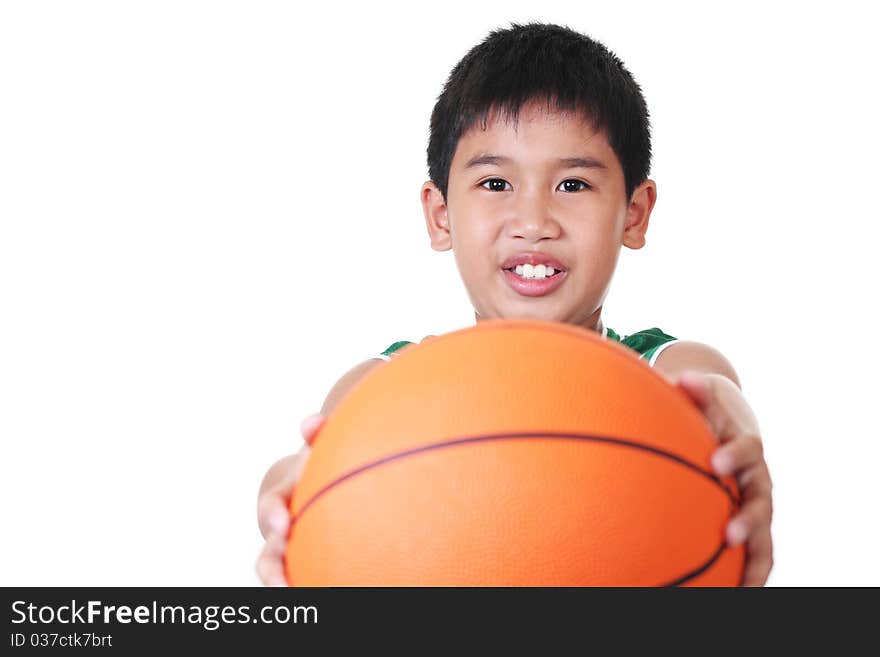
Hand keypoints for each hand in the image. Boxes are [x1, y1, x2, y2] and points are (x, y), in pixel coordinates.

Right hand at [255, 413, 324, 585]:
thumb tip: (312, 422)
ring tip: (296, 599)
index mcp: (284, 499)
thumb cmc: (320, 462)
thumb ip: (316, 432)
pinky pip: (304, 579)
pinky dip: (309, 586)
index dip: (274, 514)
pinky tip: (341, 590)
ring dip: (283, 588)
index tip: (284, 523)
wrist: (316, 483)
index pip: (272, 506)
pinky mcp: (304, 565)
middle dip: (272, 570)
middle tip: (283, 585)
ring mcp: (290, 552)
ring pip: (279, 575)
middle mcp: (281, 531)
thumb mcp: (318, 446)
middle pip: (268, 555)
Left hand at [673, 371, 773, 585]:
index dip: (736, 454)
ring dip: (756, 557)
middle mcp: (757, 476)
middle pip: (762, 499)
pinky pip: (756, 551)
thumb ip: (693, 389)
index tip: (717, 462)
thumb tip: (684, 379)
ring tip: (745, 584)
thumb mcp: (699, 396)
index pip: (749, 447)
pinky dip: (751, 573)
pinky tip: (736, 594)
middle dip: (748, 517)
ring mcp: (756, 502)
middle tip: (729, 533)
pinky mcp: (751, 522)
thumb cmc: (705, 410)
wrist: (729, 423)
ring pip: (765, 533)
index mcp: (745, 444)